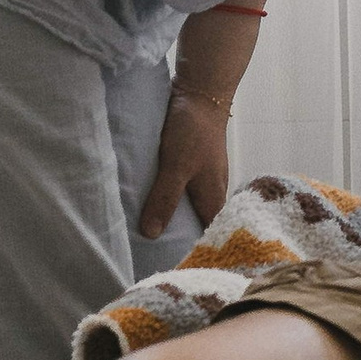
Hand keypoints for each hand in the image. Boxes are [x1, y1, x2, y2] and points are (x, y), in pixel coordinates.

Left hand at [139, 85, 230, 243]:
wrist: (201, 92)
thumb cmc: (193, 130)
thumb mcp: (176, 167)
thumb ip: (165, 199)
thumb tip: (152, 235)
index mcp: (213, 198)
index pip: (208, 236)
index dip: (195, 252)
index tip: (175, 268)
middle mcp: (211, 191)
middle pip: (198, 223)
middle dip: (180, 238)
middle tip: (154, 256)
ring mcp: (202, 177)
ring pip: (188, 205)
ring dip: (172, 216)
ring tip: (146, 234)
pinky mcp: (192, 165)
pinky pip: (180, 189)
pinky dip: (168, 197)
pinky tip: (150, 200)